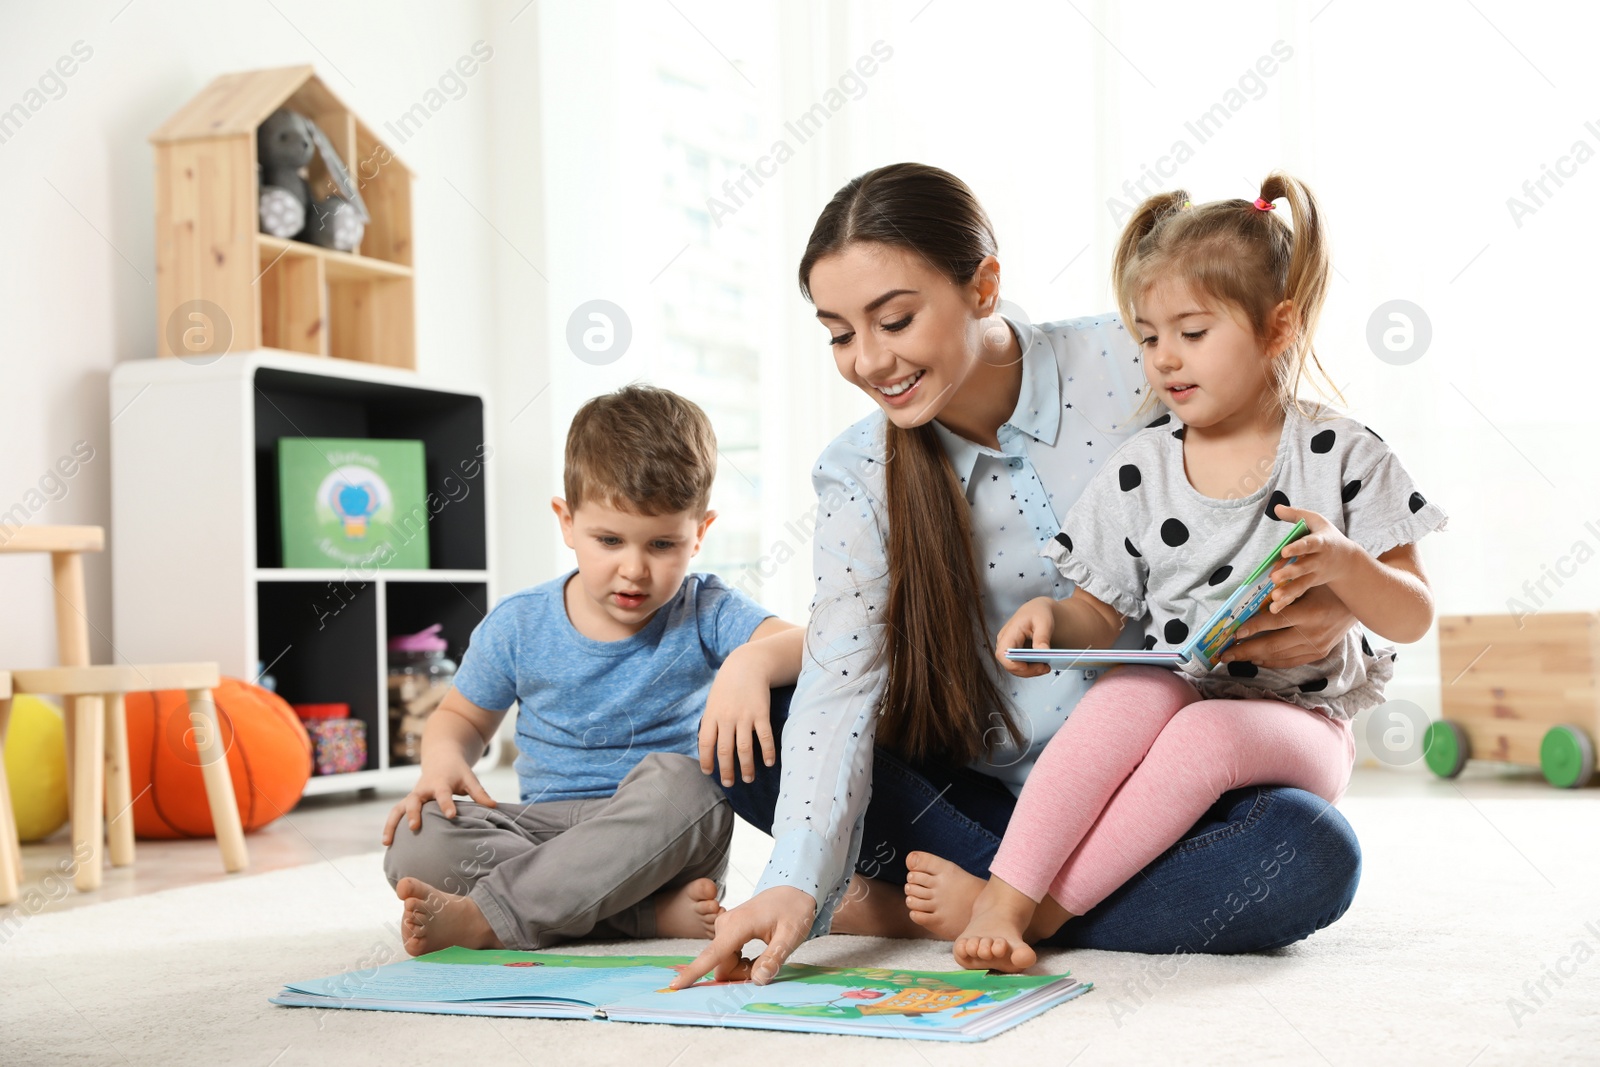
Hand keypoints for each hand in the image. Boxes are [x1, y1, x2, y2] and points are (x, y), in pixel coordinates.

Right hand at [380, 758, 495, 845]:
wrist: (441, 759)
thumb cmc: (458, 772)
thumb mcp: (470, 779)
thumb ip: (480, 793)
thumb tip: (494, 807)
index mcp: (441, 783)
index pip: (443, 794)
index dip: (446, 804)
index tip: (451, 815)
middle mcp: (423, 789)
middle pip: (415, 800)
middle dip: (414, 813)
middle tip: (415, 827)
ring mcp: (413, 796)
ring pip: (398, 808)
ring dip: (392, 824)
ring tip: (387, 843)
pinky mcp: (408, 802)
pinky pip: (396, 814)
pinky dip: (390, 827)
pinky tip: (387, 843)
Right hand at [669, 886, 817, 988]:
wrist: (793, 891)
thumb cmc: (794, 910)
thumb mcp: (791, 936)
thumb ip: (774, 958)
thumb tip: (758, 980)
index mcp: (737, 926)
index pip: (713, 954)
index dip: (694, 972)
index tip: (675, 986)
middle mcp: (724, 925)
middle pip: (722, 966)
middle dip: (742, 974)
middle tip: (768, 962)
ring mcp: (724, 927)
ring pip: (724, 964)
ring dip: (743, 968)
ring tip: (766, 954)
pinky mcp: (726, 931)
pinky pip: (727, 958)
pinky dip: (742, 962)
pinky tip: (757, 952)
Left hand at [699, 650, 778, 786]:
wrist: (746, 666)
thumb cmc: (727, 687)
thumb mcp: (713, 702)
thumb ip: (711, 723)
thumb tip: (707, 747)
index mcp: (712, 716)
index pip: (705, 743)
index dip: (706, 760)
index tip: (709, 773)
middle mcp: (727, 718)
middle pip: (725, 750)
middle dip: (727, 770)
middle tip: (730, 784)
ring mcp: (745, 716)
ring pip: (744, 748)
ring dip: (746, 766)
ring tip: (749, 779)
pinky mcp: (761, 713)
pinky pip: (764, 737)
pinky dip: (767, 751)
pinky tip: (768, 763)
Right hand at [995, 597, 1055, 677]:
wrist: (1039, 611)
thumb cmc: (1039, 613)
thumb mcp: (1044, 622)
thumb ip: (1042, 637)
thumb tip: (1043, 652)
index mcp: (1009, 633)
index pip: (1002, 654)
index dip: (1012, 664)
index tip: (1027, 666)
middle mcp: (1005, 643)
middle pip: (1009, 664)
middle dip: (1027, 670)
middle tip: (1045, 668)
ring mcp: (1009, 650)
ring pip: (1015, 668)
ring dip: (1031, 672)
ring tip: (1046, 667)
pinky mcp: (1016, 655)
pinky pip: (1021, 667)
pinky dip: (1032, 669)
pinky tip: (1044, 666)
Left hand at [1220, 582, 1355, 669]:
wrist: (1358, 603)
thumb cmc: (1327, 588)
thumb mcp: (1306, 585)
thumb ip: (1282, 595)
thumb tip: (1250, 604)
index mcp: (1310, 613)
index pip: (1274, 622)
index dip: (1252, 628)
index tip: (1234, 633)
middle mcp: (1314, 633)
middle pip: (1272, 645)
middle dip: (1245, 651)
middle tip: (1224, 654)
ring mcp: (1317, 647)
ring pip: (1280, 657)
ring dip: (1254, 658)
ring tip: (1235, 657)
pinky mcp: (1319, 654)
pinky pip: (1290, 662)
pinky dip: (1271, 662)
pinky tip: (1256, 660)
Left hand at [1265, 505, 1359, 613]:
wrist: (1347, 560)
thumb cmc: (1327, 536)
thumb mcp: (1316, 521)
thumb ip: (1296, 515)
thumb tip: (1276, 507)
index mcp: (1320, 542)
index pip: (1308, 544)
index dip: (1297, 548)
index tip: (1284, 551)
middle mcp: (1318, 560)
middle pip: (1303, 567)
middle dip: (1290, 572)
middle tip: (1274, 577)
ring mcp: (1315, 574)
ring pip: (1301, 584)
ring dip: (1288, 591)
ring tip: (1275, 597)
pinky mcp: (1311, 583)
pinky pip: (1298, 593)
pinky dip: (1287, 601)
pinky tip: (1274, 609)